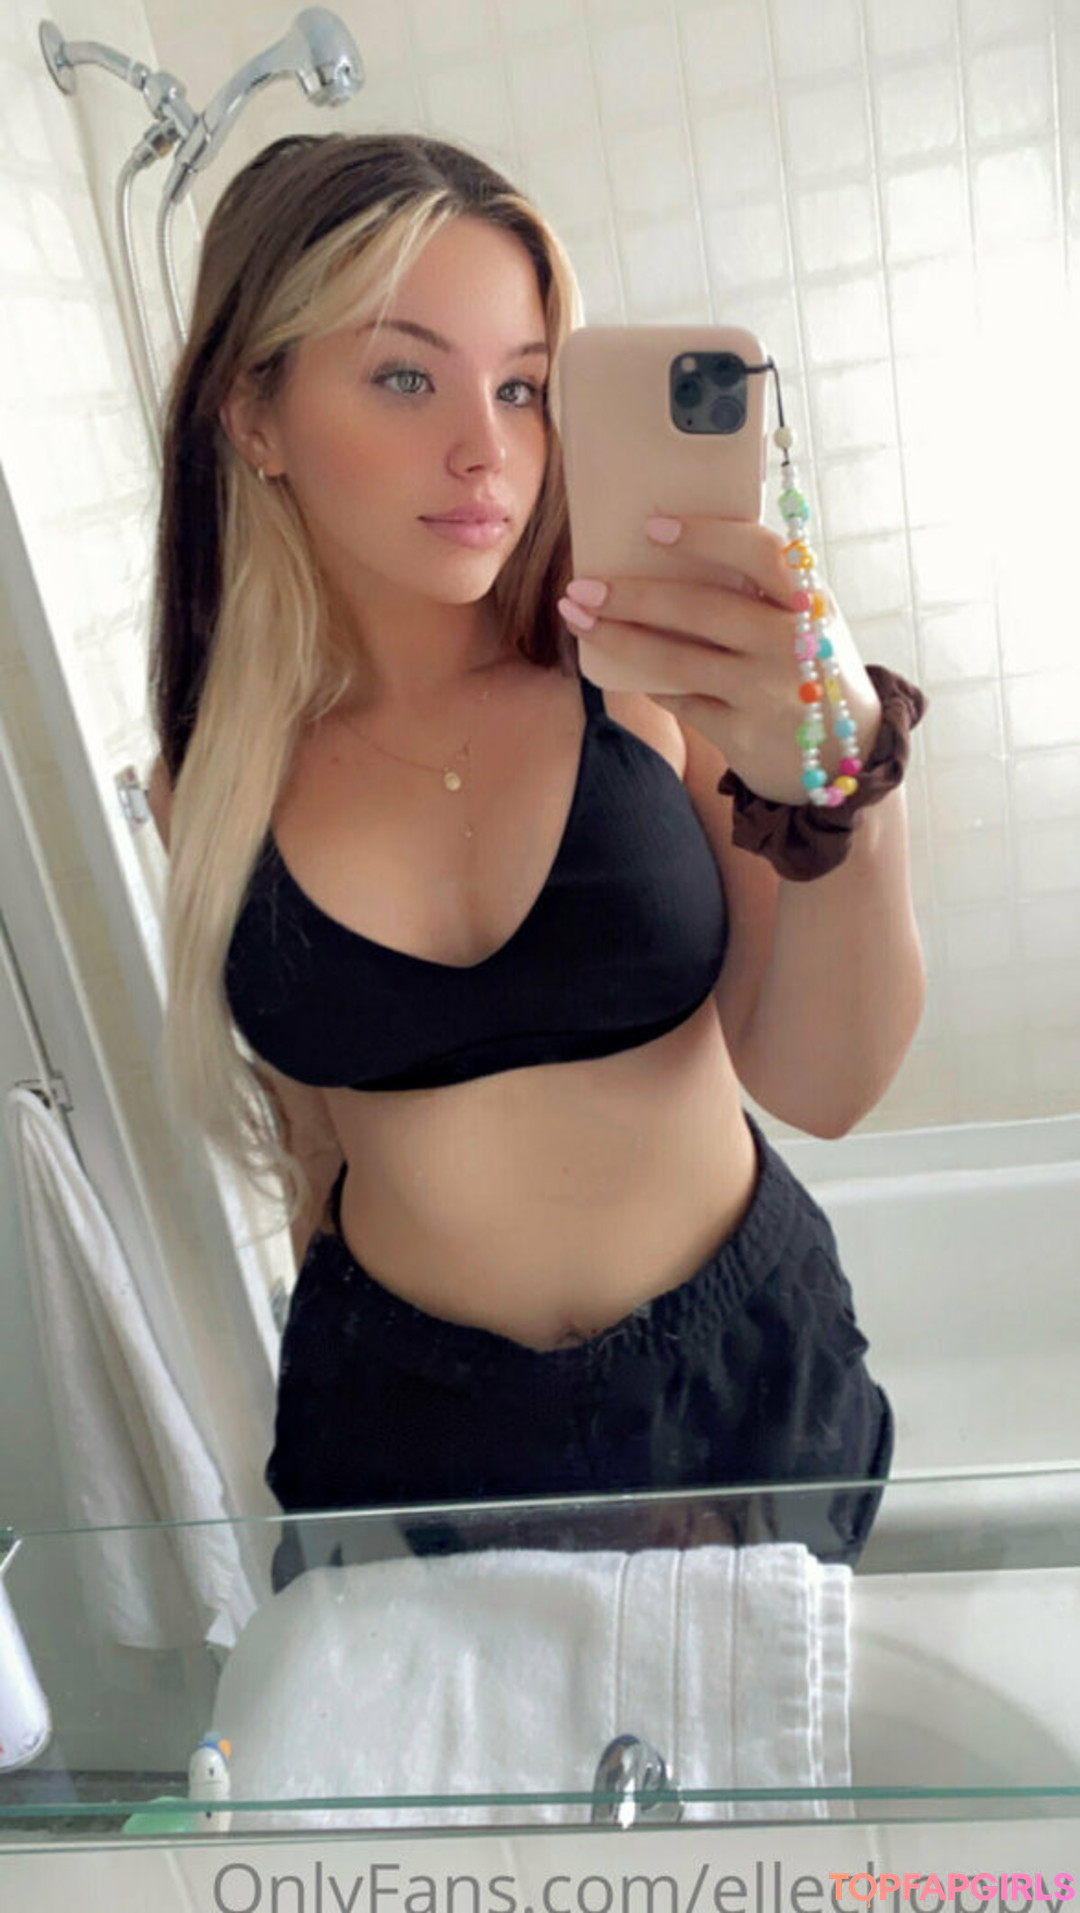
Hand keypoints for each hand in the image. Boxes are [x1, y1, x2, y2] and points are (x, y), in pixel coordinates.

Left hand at [557, 515, 881, 804]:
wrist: (845, 755)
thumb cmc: (808, 667)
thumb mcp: (804, 620)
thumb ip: (758, 589)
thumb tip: (663, 551)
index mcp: (810, 600)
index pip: (760, 552)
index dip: (706, 536)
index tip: (652, 526)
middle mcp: (793, 644)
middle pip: (700, 608)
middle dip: (631, 595)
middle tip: (581, 585)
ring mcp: (768, 692)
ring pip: (677, 659)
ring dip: (617, 637)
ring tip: (577, 617)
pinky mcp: (744, 734)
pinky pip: (679, 699)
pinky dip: (645, 680)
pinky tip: (616, 664)